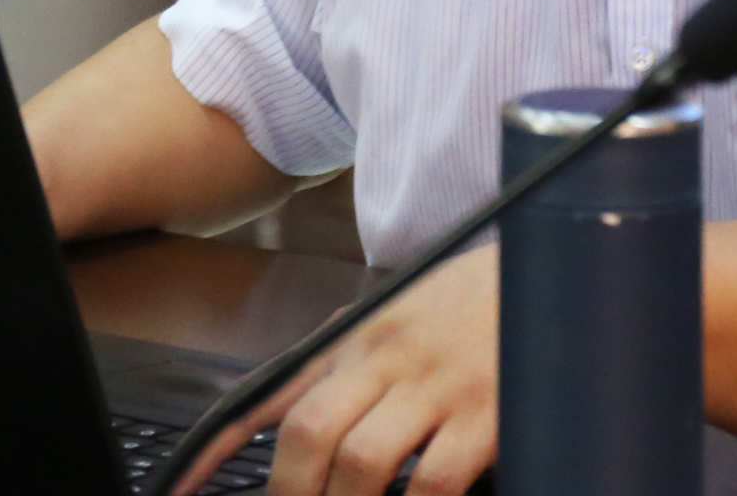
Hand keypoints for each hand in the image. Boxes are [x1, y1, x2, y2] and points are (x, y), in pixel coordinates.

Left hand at [171, 245, 497, 495]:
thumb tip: (285, 407)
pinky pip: (435, 481)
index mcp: (360, 337)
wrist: (554, 263)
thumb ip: (346, 357)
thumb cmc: (473, 302)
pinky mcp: (489, 414)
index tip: (182, 488)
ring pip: (363, 463)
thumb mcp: (398, 316)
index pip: (273, 394)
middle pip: (312, 434)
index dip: (219, 447)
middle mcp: (391, 358)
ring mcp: (440, 386)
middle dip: (291, 494)